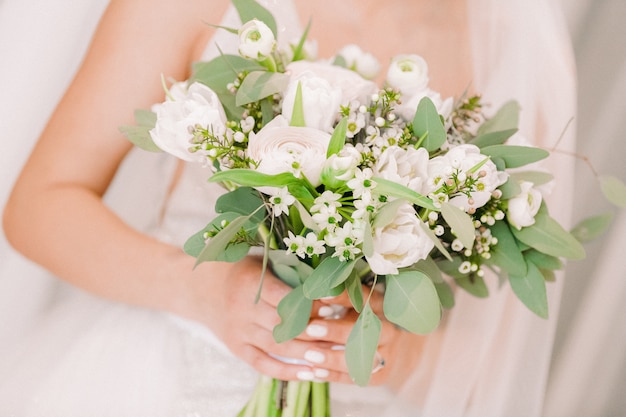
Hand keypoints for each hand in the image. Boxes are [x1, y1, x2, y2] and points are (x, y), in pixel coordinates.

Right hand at [181, 256, 359, 381]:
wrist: (201, 287)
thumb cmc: (241, 270)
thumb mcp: (260, 261)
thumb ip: (288, 270)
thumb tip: (328, 279)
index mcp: (250, 283)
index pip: (285, 298)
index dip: (310, 305)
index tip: (334, 307)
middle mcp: (242, 309)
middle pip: (284, 325)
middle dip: (315, 331)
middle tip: (343, 335)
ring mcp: (238, 331)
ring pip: (277, 345)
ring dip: (307, 353)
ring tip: (334, 356)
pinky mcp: (236, 347)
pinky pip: (262, 364)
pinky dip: (286, 371)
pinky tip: (309, 373)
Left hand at [299, 287, 425, 386]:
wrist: (398, 349)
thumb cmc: (365, 320)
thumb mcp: (355, 306)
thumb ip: (333, 302)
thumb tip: (305, 298)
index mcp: (379, 305)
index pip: (363, 297)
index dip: (342, 296)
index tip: (321, 294)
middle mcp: (387, 328)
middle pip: (364, 330)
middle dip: (335, 330)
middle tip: (310, 329)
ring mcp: (387, 353)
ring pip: (361, 357)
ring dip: (332, 357)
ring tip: (309, 354)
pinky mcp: (381, 375)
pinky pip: (356, 377)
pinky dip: (334, 375)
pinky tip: (314, 372)